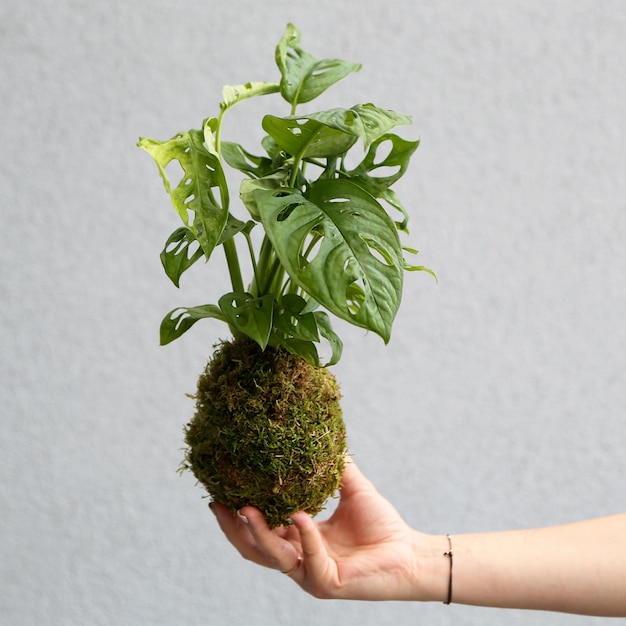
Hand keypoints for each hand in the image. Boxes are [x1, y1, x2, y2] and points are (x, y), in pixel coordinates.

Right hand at [211, 459, 446, 600]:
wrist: (409, 553)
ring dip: (257, 533)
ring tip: (245, 508)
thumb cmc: (381, 525)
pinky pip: (309, 559)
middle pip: (253, 549)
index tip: (221, 489)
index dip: (238, 514)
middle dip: (234, 528)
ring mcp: (310, 574)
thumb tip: (319, 432)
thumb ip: (334, 466)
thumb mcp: (351, 489)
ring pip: (273, 556)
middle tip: (219, 502)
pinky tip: (299, 514)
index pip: (260, 531)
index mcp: (300, 540)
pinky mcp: (327, 583)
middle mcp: (299, 559)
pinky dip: (303, 535)